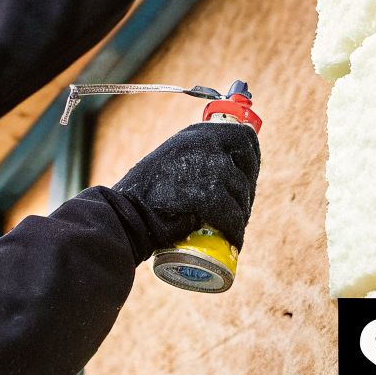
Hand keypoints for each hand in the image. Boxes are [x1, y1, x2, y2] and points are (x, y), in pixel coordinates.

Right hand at [112, 122, 259, 250]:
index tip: (250, 175)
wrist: (124, 215)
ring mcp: (207, 165)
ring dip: (241, 214)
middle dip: (247, 190)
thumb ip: (193, 161)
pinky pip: (232, 214)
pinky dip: (235, 230)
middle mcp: (204, 143)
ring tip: (233, 229)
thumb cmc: (143, 197)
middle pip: (247, 164)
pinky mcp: (208, 192)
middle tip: (241, 211)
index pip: (241, 137)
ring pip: (241, 192)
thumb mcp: (170, 166)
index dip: (251, 157)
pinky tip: (233, 240)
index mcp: (195, 134)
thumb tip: (229, 169)